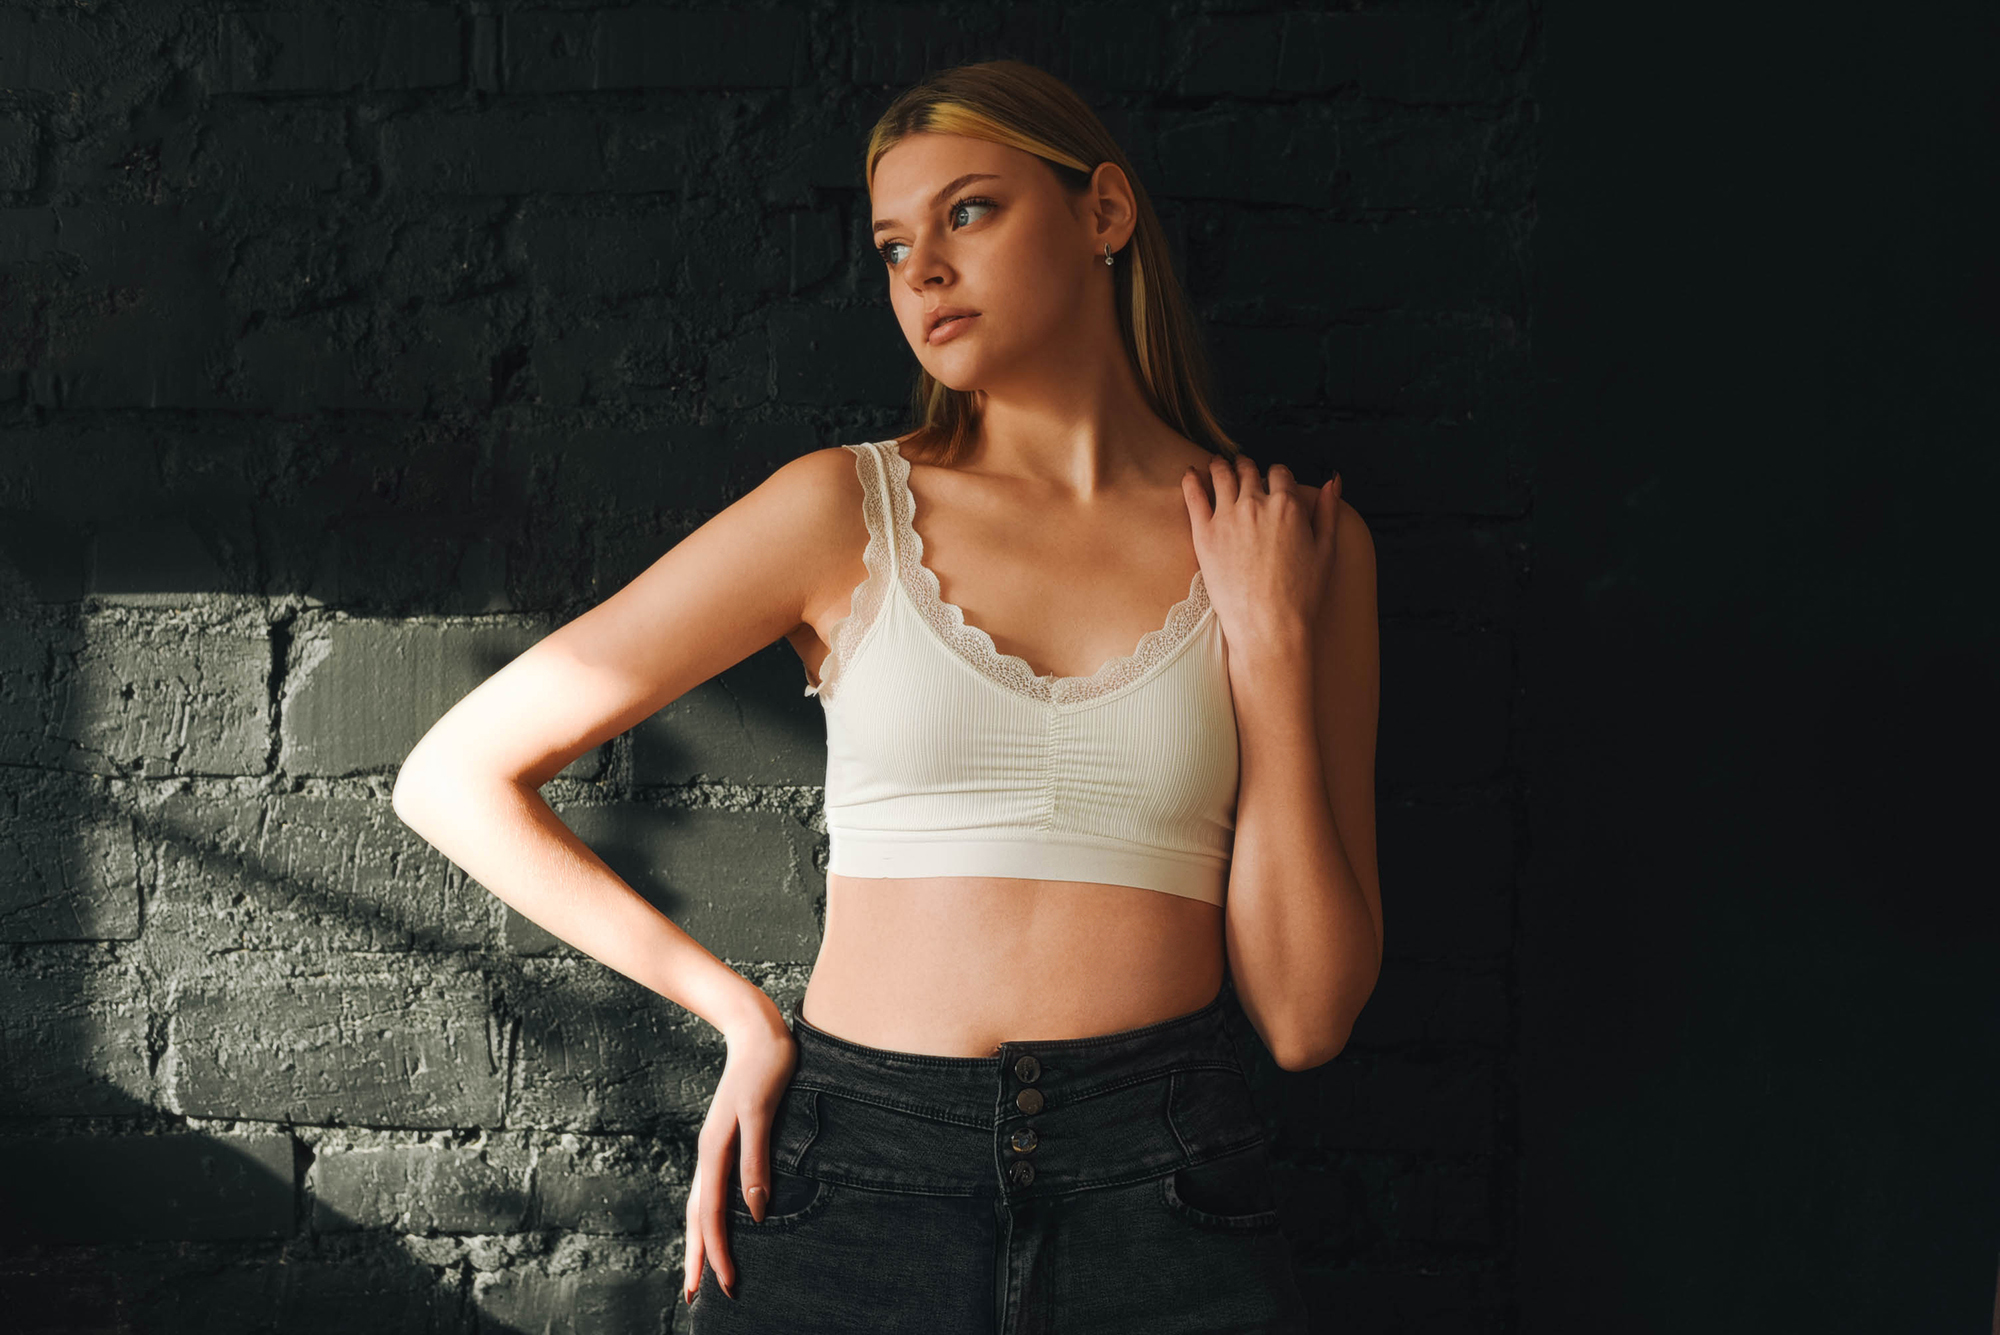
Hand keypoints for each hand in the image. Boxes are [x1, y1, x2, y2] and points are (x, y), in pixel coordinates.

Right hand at [683, 1004, 798, 1307]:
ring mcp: (714, 1147)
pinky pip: (711, 1189)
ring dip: (700, 1240)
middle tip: (694, 1298)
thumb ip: (757, 1160)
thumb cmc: (766, 1064)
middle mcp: (709, 1153)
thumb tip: (757, 1212)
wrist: (755, 1026)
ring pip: (701, 1204)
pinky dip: (709, 1215)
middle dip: (697, 1258)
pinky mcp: (725, 1139)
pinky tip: (718, 1222)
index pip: (713, 1215)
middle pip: (698, 1216)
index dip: (718, 1252)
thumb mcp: (763, 1110)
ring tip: (700, 1272)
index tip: (727, 1286)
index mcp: (715, 1150)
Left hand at [1182, 453, 1341, 652]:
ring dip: (1220, 466)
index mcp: (1289, 505)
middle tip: (1241, 468)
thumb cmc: (1302, 595)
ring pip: (1221, 475)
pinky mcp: (1204, 533)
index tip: (1272, 481)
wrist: (1268, 627)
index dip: (1277, 475)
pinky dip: (1191, 478)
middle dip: (1246, 466)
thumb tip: (1333, 480)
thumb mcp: (1326, 550)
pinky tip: (1190, 473)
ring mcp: (1227, 517)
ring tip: (1216, 465)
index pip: (1280, 472)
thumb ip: (1328, 511)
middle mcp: (1257, 504)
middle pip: (1248, 470)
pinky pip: (1193, 494)